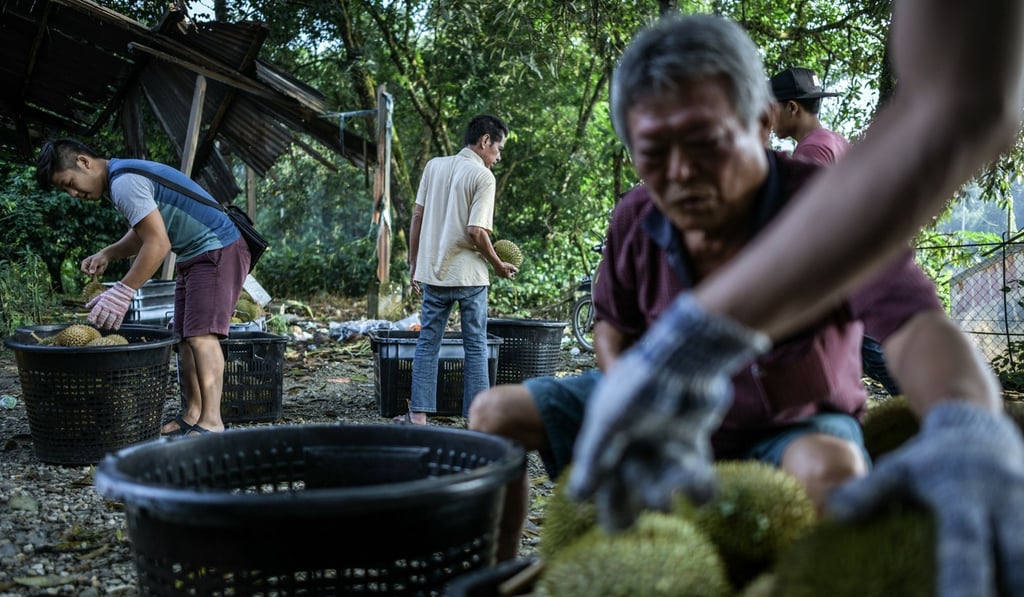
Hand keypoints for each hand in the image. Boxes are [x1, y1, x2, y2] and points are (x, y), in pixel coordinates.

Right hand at [80, 252, 108, 275]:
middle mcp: (87, 267)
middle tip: (99, 266)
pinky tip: (102, 267)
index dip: (87, 272)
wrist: (105, 257)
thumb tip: (91, 273)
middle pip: (89, 273)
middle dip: (95, 271)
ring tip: (101, 265)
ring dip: (99, 270)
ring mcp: (91, 270)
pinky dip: (101, 271)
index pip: (83, 269)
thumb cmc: (99, 257)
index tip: (92, 273)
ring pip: (95, 274)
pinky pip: (99, 274)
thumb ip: (93, 266)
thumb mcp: (96, 260)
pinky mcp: (96, 272)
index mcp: (84, 263)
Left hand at [85, 281, 135, 329]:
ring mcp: (115, 310)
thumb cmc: (111, 293)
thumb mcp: (101, 296)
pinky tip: (114, 327)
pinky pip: (118, 321)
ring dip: (107, 325)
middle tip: (98, 326)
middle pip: (102, 318)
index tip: (90, 321)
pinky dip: (116, 325)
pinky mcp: (122, 312)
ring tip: (105, 327)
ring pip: (110, 321)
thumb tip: (86, 307)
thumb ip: (93, 302)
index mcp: (101, 303)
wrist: (123, 291)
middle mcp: (108, 307)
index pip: (95, 312)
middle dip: (99, 323)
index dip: (92, 317)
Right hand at [567, 294, 769, 530]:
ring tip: (667, 502)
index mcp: (610, 433)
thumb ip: (594, 457)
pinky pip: (694, 469)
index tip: (609, 528)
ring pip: (663, 476)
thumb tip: (576, 498)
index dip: (605, 500)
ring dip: (665, 491)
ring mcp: (663, 437)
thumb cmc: (639, 385)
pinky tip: (700, 495)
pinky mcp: (691, 437)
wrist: (685, 358)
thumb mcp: (609, 421)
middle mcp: (635, 437)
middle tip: (633, 527)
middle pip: (631, 480)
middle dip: (632, 502)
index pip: (603, 473)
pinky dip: (699, 485)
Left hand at [829, 402, 1023, 596]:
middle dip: (1009, 587)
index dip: (963, 581)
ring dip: (1018, 581)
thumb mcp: (898, 468)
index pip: (964, 544)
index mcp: (963, 496)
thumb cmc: (929, 458)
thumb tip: (835, 513)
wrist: (978, 430)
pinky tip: (1011, 585)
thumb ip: (870, 491)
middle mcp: (1003, 505)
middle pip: (1015, 559)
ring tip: (1003, 596)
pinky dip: (1020, 573)